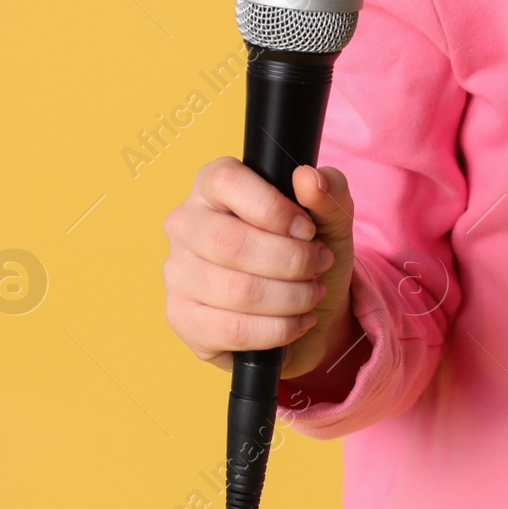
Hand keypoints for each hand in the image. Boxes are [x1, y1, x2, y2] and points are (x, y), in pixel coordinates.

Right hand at [162, 157, 355, 378]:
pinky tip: (297, 321)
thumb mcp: (330, 218)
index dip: (273, 208)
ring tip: (312, 294)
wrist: (307, 312)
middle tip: (318, 265)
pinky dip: (280, 329)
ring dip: (292, 297)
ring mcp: (177, 273)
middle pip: (231, 243)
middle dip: (291, 261)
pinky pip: (234, 330)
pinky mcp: (183, 319)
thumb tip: (308, 178)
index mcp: (211, 186)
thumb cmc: (306, 253)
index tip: (307, 229)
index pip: (226, 181)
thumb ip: (328, 190)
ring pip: (238, 291)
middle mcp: (184, 225)